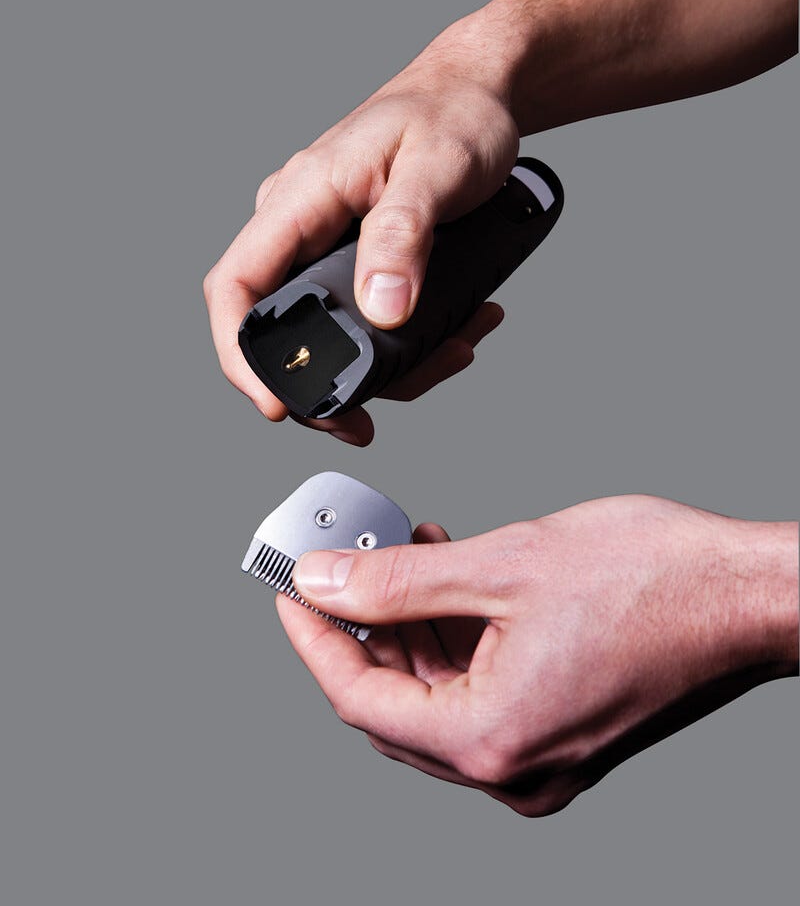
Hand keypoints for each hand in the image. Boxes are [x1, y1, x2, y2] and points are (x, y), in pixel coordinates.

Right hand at [203, 41, 518, 443]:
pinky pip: (359, 315)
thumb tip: (382, 311)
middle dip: (323, 383)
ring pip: (325, 331)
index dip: (240, 353)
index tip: (275, 403)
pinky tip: (456, 331)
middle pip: (277, 325)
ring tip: (456, 348)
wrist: (477, 91)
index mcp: (300, 196)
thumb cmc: (455, 112)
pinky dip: (404, 340)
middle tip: (367, 421)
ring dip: (385, 366)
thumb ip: (405, 236)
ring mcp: (323, 242)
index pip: (235, 284)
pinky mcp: (353, 256)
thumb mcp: (438, 167)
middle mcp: (299, 222)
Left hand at [279, 497, 797, 814]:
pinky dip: (457, 638)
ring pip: (439, 696)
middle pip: (397, 704)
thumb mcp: (504, 566)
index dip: (315, 640)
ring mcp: (543, 756)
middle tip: (343, 561)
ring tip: (404, 550)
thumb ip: (399, 582)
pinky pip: (482, 694)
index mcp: (494, 742)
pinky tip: (449, 577)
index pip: (362, 702)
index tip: (288, 592)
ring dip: (412, 625)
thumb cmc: (653, 579)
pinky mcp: (564, 731)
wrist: (746, 593)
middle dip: (364, 627)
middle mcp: (516, 769)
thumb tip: (323, 582)